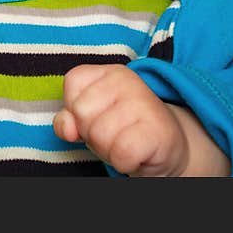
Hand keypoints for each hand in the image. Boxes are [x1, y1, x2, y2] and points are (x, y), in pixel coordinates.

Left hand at [53, 64, 190, 175]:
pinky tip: (136, 155)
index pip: (72, 83)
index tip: (98, 115)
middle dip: (91, 132)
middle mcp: (127, 80)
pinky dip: (124, 162)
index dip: (77, 108)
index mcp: (109, 71)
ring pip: (99, 135)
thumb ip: (69, 117)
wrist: (165, 148)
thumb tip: (67, 129)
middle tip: (114, 133)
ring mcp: (145, 102)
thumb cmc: (122, 129)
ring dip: (108, 149)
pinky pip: (122, 153)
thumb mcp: (89, 118)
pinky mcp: (158, 131)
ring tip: (125, 143)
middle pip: (82, 113)